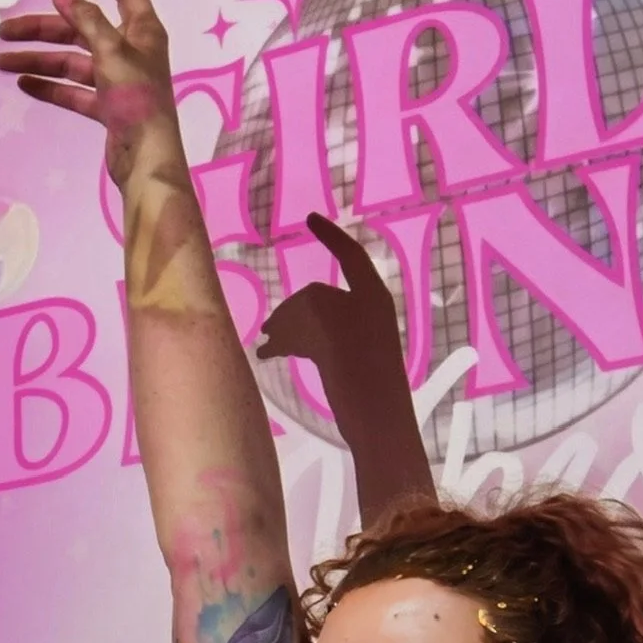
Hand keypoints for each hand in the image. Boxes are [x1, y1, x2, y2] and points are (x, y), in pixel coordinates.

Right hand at [0, 0, 178, 187]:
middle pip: (83, 30)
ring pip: (72, 62)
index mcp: (143, 33)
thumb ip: (88, 22)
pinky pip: (73, 90)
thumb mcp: (112, 53)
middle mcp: (131, 53)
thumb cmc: (137, 100)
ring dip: (38, 60)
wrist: (146, 158)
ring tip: (1, 63)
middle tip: (5, 30)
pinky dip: (50, 86)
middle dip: (44, 29)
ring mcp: (118, 81)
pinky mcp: (107, 108)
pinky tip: (23, 84)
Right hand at [257, 213, 409, 409]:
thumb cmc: (359, 369)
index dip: (329, 235)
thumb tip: (286, 322)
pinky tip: (272, 354)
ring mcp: (361, 338)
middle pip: (321, 295)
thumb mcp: (328, 324)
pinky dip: (295, 344)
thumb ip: (306, 305)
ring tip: (265, 348)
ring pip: (315, 320)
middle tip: (267, 329)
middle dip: (292, 308)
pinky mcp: (352, 363)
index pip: (349, 254)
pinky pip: (318, 341)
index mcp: (371, 295)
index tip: (309, 219)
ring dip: (288, 328)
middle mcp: (368, 311)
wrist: (378, 424)